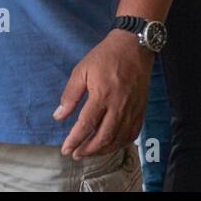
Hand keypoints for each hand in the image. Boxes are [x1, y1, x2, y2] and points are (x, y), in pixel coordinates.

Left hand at [55, 30, 152, 158]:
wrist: (135, 45)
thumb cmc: (105, 56)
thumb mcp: (81, 70)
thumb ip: (70, 95)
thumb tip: (58, 116)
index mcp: (102, 95)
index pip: (86, 125)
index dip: (74, 140)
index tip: (65, 149)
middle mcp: (119, 106)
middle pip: (103, 137)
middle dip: (88, 150)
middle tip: (76, 155)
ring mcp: (133, 109)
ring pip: (118, 139)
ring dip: (103, 150)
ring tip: (90, 152)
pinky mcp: (141, 109)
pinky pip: (132, 134)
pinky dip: (121, 143)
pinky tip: (111, 144)